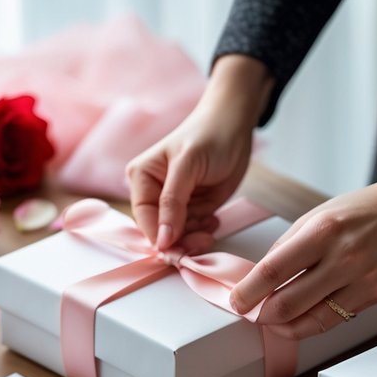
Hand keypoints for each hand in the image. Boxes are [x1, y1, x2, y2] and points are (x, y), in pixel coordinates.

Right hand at [126, 55, 272, 252]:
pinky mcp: (191, 208)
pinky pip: (193, 230)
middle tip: (204, 239)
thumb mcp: (188, 166)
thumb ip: (172, 202)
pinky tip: (214, 218)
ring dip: (195, 235)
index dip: (159, 237)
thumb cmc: (210, 136)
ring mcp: (172, 202)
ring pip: (178, 235)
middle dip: (181, 239)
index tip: (177, 251)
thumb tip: (162, 239)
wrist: (235, 124)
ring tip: (211, 222)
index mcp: (142, 177)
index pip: (144, 218)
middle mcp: (153, 192)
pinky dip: (204, 230)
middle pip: (160, 231)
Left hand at [229, 157, 376, 337]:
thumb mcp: (318, 216)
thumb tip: (258, 280)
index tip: (235, 302)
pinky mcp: (375, 296)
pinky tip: (298, 320)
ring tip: (272, 320)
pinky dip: (309, 324)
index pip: (272, 271)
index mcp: (322, 231)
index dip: (247, 293)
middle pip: (287, 304)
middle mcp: (343, 258)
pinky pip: (333, 321)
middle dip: (262, 314)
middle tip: (252, 313)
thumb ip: (287, 248)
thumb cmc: (361, 210)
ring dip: (283, 326)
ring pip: (310, 321)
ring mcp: (362, 281)